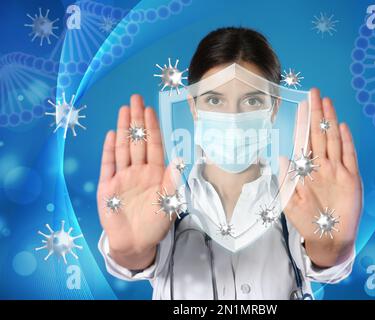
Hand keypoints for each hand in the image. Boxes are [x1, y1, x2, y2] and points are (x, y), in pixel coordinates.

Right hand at [96, 94, 178, 269]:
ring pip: (123, 148)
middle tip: (135, 98)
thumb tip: (180, 159)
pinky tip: (112, 134)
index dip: (152, 127)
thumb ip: (172, 182)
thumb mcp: (168, 203)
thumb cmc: (155, 224)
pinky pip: (108, 165)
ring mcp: (123, 176)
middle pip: (138, 141)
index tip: (150, 109)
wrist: (135, 243)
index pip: (154, 145)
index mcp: (155, 173)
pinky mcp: (108, 186)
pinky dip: (109, 150)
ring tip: (124, 110)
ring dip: (124, 129)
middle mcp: (139, 171)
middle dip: (137, 120)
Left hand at [283, 88, 361, 266]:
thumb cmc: (307, 220)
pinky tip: (342, 126)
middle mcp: (321, 166)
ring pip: (333, 140)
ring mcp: (336, 170)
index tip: (300, 105)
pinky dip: (346, 141)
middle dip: (315, 113)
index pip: (303, 141)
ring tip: (326, 102)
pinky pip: (349, 156)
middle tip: (314, 92)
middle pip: (318, 134)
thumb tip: (281, 156)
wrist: (329, 239)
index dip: (302, 123)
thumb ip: (285, 180)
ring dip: (329, 121)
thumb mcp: (290, 202)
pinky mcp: (351, 178)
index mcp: (306, 170)